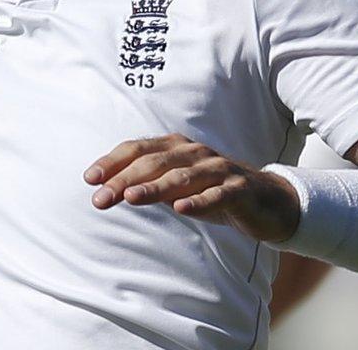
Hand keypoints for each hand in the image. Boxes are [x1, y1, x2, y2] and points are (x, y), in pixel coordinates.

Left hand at [83, 134, 301, 243]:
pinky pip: (218, 195)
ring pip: (182, 177)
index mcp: (177, 148)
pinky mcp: (240, 190)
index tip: (89, 179)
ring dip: (155, 187)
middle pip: (154, 163)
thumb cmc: (212, 191)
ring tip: (131, 198)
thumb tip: (106, 188)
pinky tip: (181, 209)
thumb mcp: (176, 186)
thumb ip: (147, 182)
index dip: (113, 162)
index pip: (138, 150)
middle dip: (124, 179)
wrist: (267, 201)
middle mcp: (196, 153)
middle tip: (100, 198)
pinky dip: (200, 201)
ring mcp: (220, 169)